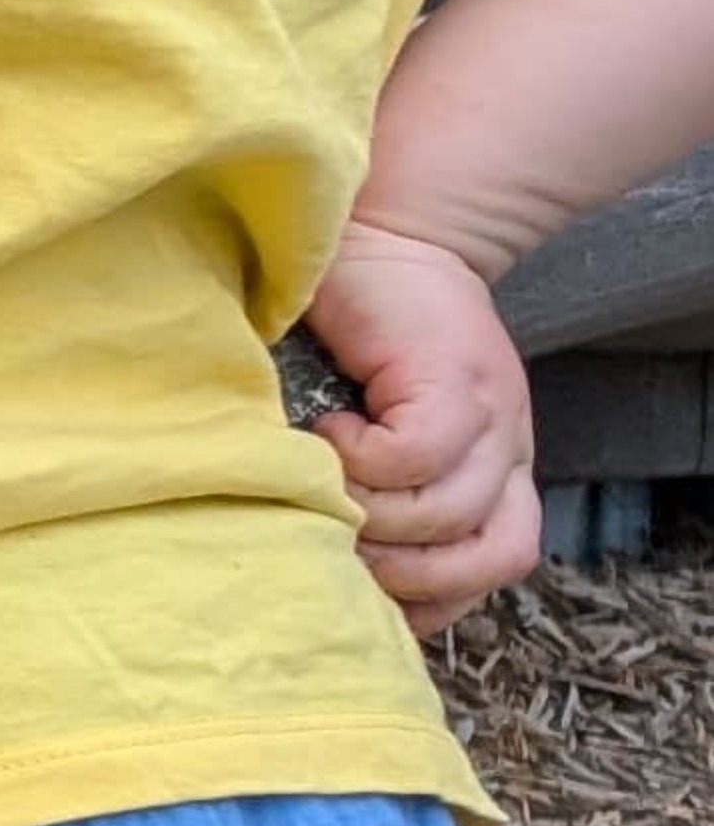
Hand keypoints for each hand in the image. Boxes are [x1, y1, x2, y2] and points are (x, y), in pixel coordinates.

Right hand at [304, 221, 537, 630]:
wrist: (385, 227)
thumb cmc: (353, 330)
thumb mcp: (374, 425)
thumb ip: (368, 488)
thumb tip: (316, 558)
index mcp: (496, 472)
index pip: (491, 567)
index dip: (428, 598)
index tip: (358, 587)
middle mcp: (508, 452)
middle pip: (479, 559)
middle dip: (395, 571)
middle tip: (328, 533)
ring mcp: (494, 416)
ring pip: (447, 516)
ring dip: (371, 514)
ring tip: (321, 478)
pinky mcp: (457, 379)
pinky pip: (418, 456)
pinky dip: (363, 460)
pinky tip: (328, 431)